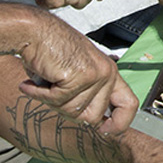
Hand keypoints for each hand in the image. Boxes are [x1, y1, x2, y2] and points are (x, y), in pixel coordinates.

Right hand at [16, 15, 136, 134]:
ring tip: (46, 79)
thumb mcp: (76, 73)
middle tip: (54, 91)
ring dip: (51, 100)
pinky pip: (57, 101)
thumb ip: (87, 95)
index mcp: (109, 72)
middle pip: (93, 117)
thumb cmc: (49, 50)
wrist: (33, 31)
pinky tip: (34, 81)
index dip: (119, 124)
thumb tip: (96, 124)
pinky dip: (40, 94)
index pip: (129, 104)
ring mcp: (95, 74)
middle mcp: (107, 72)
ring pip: (72, 111)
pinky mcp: (80, 76)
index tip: (105, 131)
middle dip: (68, 110)